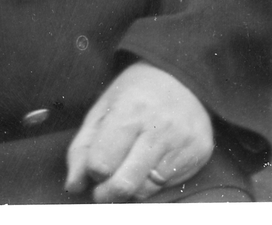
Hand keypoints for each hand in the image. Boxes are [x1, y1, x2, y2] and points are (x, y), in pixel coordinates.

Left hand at [65, 60, 213, 201]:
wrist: (182, 77)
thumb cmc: (135, 92)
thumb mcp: (103, 107)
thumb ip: (83, 147)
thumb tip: (73, 186)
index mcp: (129, 110)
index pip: (101, 163)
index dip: (93, 171)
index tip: (95, 167)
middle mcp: (158, 128)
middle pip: (124, 184)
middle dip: (106, 194)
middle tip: (102, 191)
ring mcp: (181, 143)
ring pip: (145, 190)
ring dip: (130, 188)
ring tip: (128, 170)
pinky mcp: (199, 154)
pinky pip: (167, 186)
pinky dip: (152, 182)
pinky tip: (150, 163)